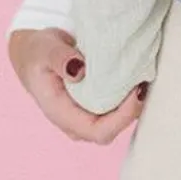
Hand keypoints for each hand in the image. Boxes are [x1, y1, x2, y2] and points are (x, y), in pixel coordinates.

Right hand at [8, 28, 144, 143]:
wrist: (35, 52)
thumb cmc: (39, 51)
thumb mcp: (44, 48)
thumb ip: (59, 58)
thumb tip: (79, 71)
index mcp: (60, 113)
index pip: (96, 131)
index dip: (121, 118)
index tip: (137, 91)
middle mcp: (74, 120)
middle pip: (110, 130)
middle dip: (131, 111)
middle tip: (145, 82)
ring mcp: (84, 115)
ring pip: (115, 122)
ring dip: (133, 104)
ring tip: (145, 78)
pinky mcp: (94, 105)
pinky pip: (115, 109)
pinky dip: (129, 97)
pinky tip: (138, 77)